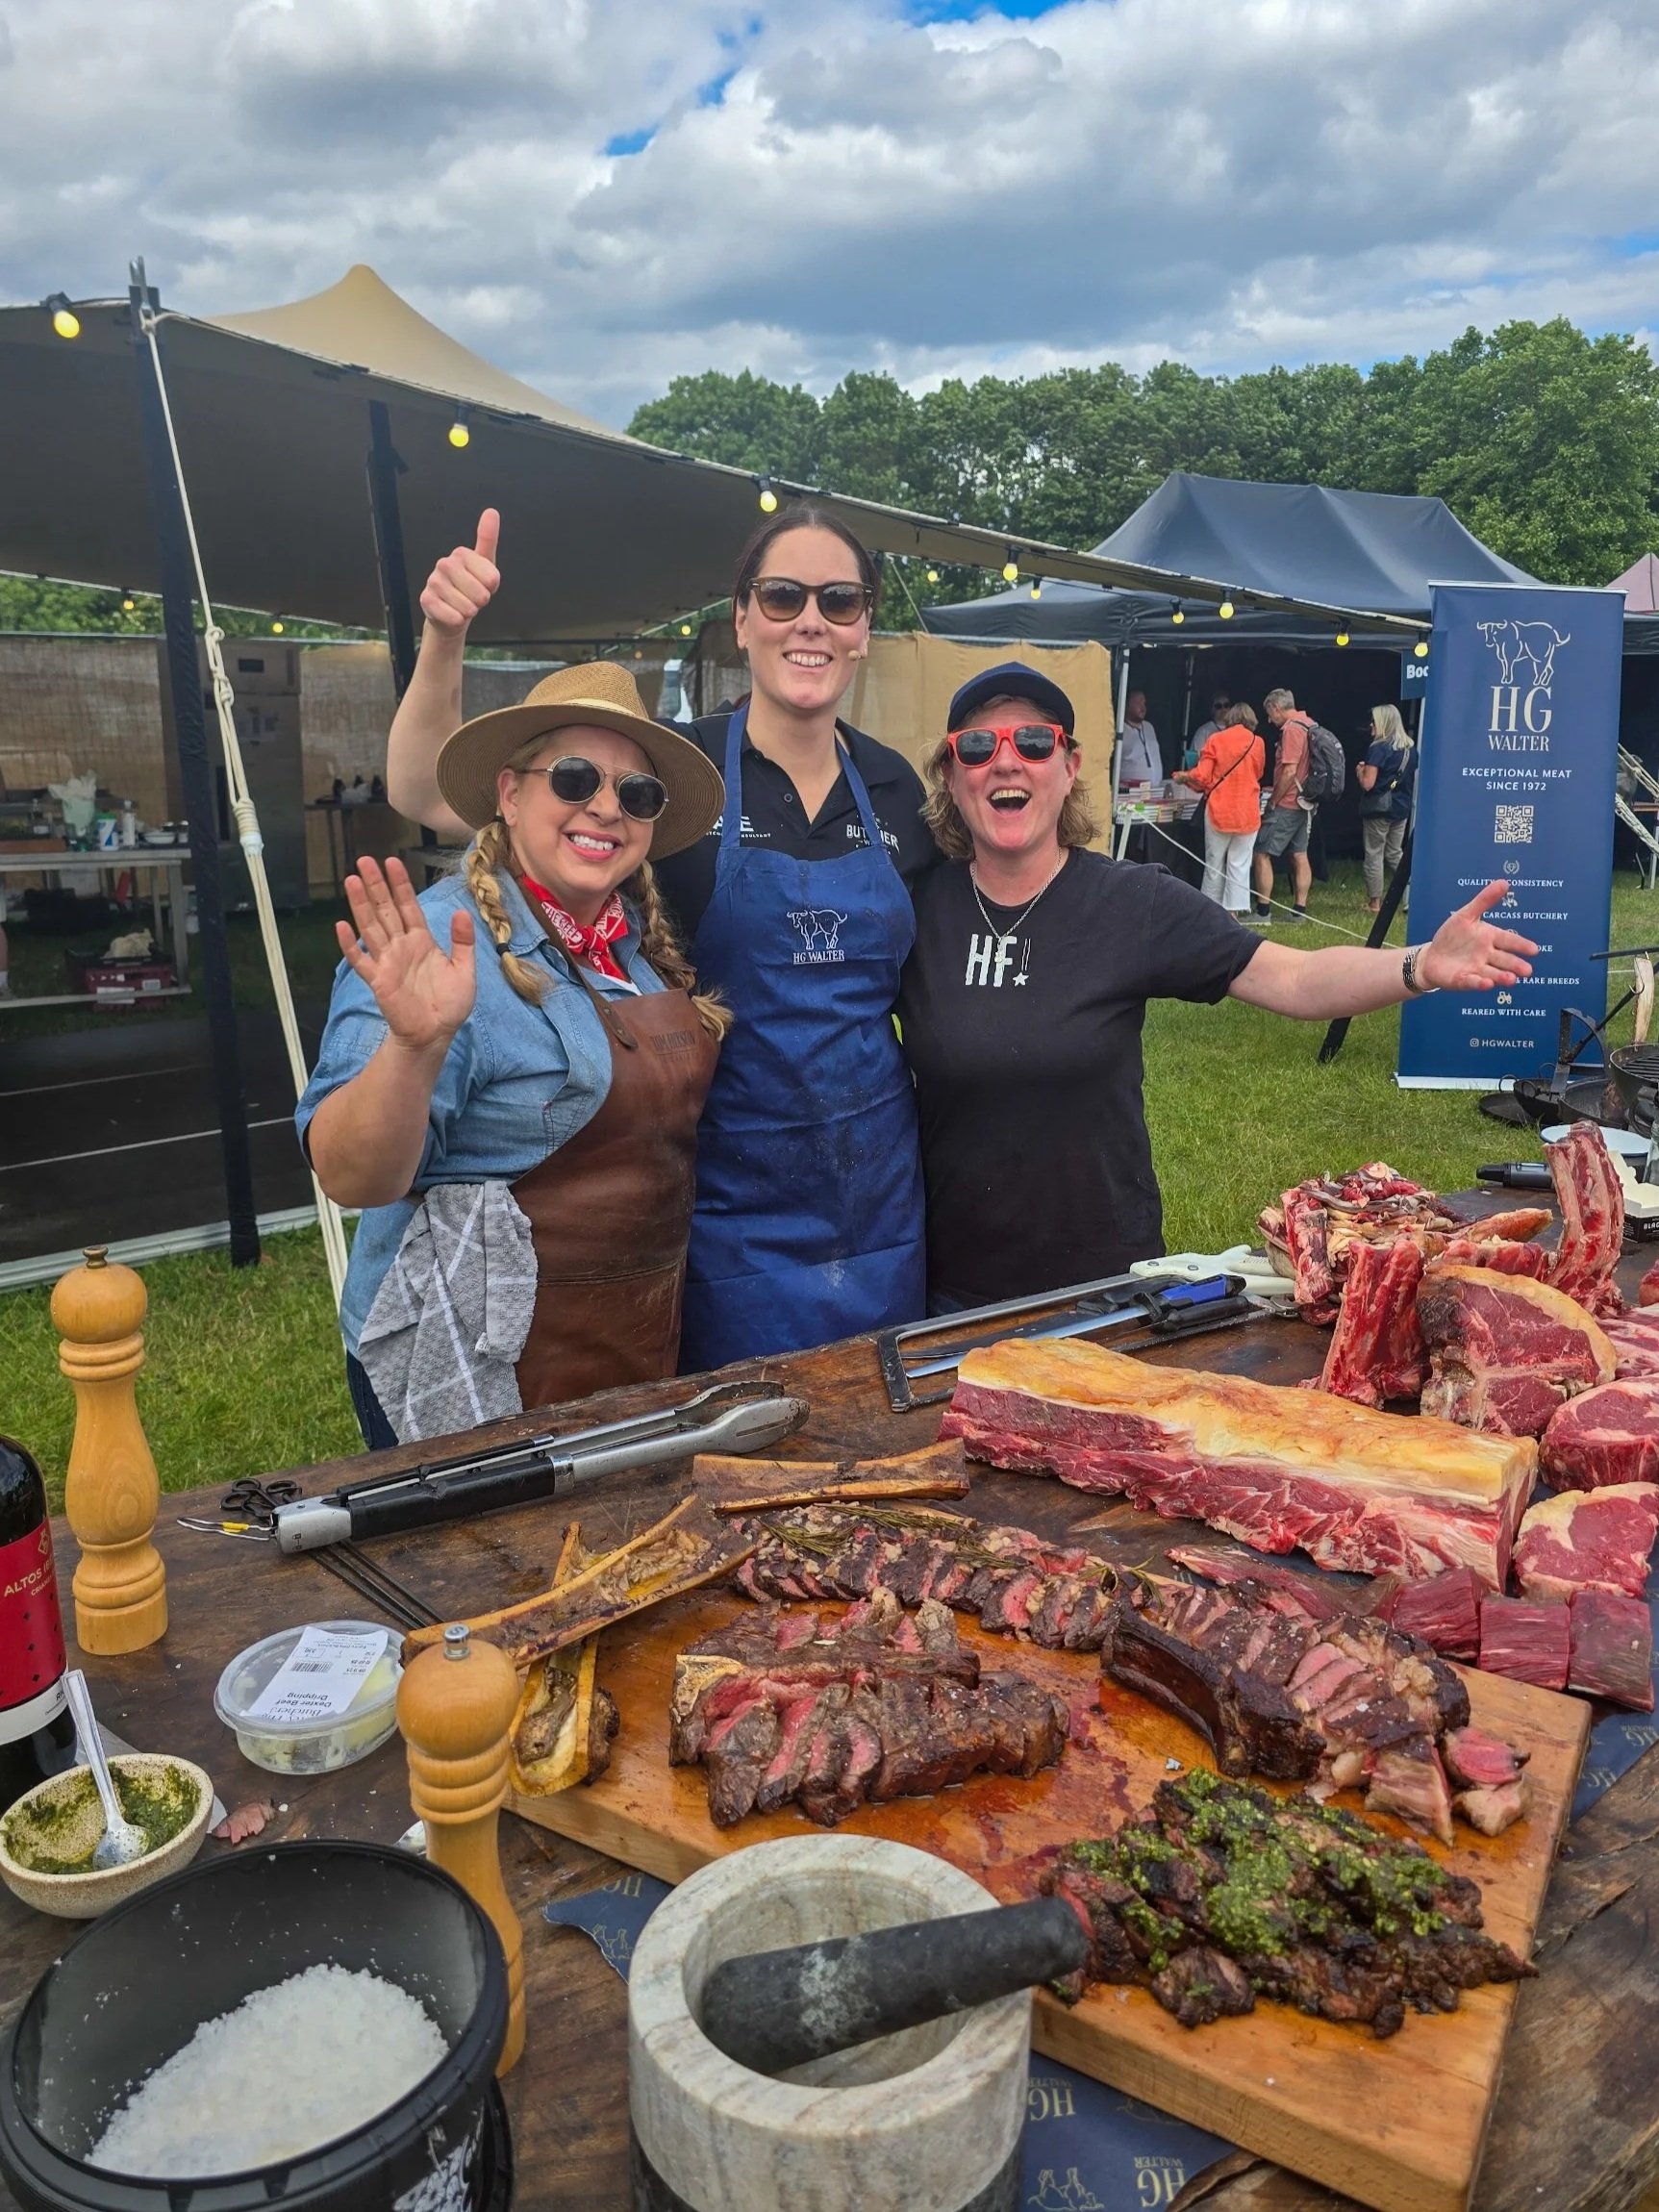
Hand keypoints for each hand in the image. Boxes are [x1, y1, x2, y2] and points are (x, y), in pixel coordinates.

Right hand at [337, 856, 475, 1050]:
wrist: (436, 1034)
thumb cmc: (450, 1004)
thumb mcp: (465, 970)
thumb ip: (462, 941)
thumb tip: (462, 912)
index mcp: (421, 941)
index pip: (409, 906)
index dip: (401, 885)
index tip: (392, 862)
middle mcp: (401, 946)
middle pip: (386, 910)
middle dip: (376, 885)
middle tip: (365, 859)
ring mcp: (387, 962)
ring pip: (371, 927)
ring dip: (361, 904)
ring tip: (352, 880)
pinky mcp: (378, 980)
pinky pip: (361, 961)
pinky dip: (350, 945)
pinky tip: (341, 926)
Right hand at [418, 508, 500, 637]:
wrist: (451, 613)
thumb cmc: (470, 587)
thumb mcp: (485, 564)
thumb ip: (488, 539)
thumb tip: (491, 512)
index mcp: (461, 554)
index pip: (492, 579)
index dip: (492, 588)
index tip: (484, 584)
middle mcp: (445, 564)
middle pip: (481, 594)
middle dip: (481, 602)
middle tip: (472, 597)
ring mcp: (433, 582)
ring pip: (467, 607)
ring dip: (469, 612)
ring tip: (461, 604)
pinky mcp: (426, 600)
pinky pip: (453, 617)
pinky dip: (458, 621)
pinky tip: (452, 614)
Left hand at [1417, 882, 1537, 992]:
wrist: (1432, 956)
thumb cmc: (1452, 936)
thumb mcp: (1466, 915)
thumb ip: (1484, 900)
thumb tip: (1504, 882)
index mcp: (1490, 938)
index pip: (1509, 940)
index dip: (1521, 945)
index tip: (1534, 950)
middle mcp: (1487, 956)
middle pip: (1504, 960)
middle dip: (1515, 965)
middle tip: (1527, 971)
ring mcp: (1476, 969)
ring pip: (1492, 973)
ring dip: (1501, 976)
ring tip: (1511, 979)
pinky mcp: (1463, 980)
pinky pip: (1472, 981)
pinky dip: (1479, 983)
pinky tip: (1487, 984)